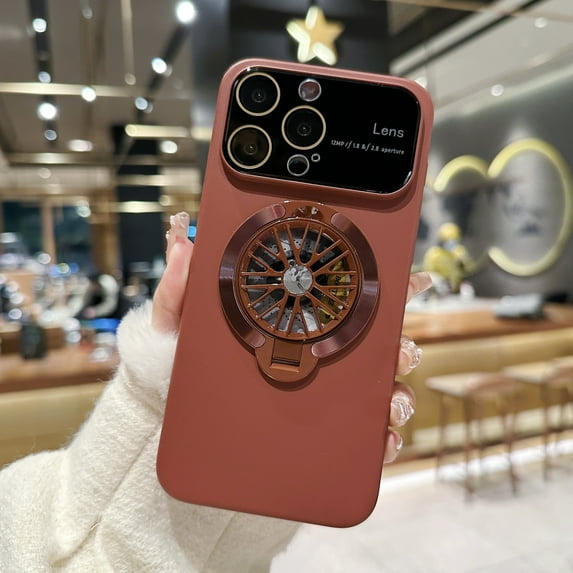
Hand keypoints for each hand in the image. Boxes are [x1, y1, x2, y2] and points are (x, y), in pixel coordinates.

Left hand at [152, 213, 429, 461]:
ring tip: (388, 405)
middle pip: (373, 344)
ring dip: (395, 394)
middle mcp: (313, 350)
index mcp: (291, 316)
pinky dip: (377, 440)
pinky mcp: (315, 425)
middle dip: (399, 345)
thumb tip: (182, 239)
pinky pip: (356, 433)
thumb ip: (181, 283)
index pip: (344, 296)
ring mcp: (318, 388)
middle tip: (398, 351)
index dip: (383, 284)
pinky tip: (379, 442)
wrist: (170, 412)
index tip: (412, 278)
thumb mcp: (178, 321)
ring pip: (374, 388)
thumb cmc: (178, 360)